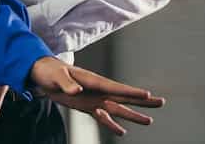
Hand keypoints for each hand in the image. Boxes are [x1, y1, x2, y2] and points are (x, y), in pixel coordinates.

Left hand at [29, 57, 164, 135]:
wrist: (42, 74)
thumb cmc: (50, 72)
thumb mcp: (57, 76)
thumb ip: (67, 83)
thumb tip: (76, 91)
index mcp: (93, 81)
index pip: (116, 88)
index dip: (131, 92)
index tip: (148, 94)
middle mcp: (98, 90)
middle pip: (124, 97)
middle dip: (142, 101)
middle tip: (161, 102)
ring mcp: (94, 99)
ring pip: (118, 108)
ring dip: (132, 115)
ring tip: (149, 122)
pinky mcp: (87, 106)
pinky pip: (103, 117)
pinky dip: (112, 124)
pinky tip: (122, 132)